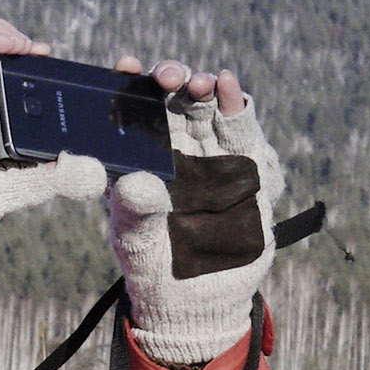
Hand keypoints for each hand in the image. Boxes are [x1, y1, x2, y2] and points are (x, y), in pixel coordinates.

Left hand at [102, 52, 279, 367]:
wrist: (199, 303)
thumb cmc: (156, 269)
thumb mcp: (138, 243)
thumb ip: (136, 213)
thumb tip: (135, 184)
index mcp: (139, 159)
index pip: (132, 113)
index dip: (128, 85)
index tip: (124, 66)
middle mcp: (175, 149)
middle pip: (174, 101)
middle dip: (172, 80)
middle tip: (168, 76)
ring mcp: (211, 155)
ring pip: (208, 109)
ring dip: (206, 89)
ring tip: (202, 82)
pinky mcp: (245, 166)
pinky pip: (242, 130)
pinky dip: (237, 107)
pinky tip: (231, 89)